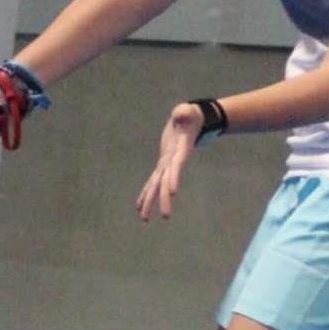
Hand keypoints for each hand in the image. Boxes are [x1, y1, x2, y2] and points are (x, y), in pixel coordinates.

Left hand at [136, 102, 202, 220]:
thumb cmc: (189, 116)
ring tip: (144, 218)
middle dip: (165, 199)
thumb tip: (181, 114)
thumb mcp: (187, 111)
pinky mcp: (162, 165)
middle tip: (166, 216)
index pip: (177, 166)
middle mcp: (174, 162)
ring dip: (151, 202)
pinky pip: (152, 181)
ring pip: (157, 186)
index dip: (174, 177)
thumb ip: (184, 113)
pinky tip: (139, 206)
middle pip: (167, 182)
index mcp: (180, 150)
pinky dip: (145, 193)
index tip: (172, 191)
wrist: (190, 121)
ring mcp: (167, 165)